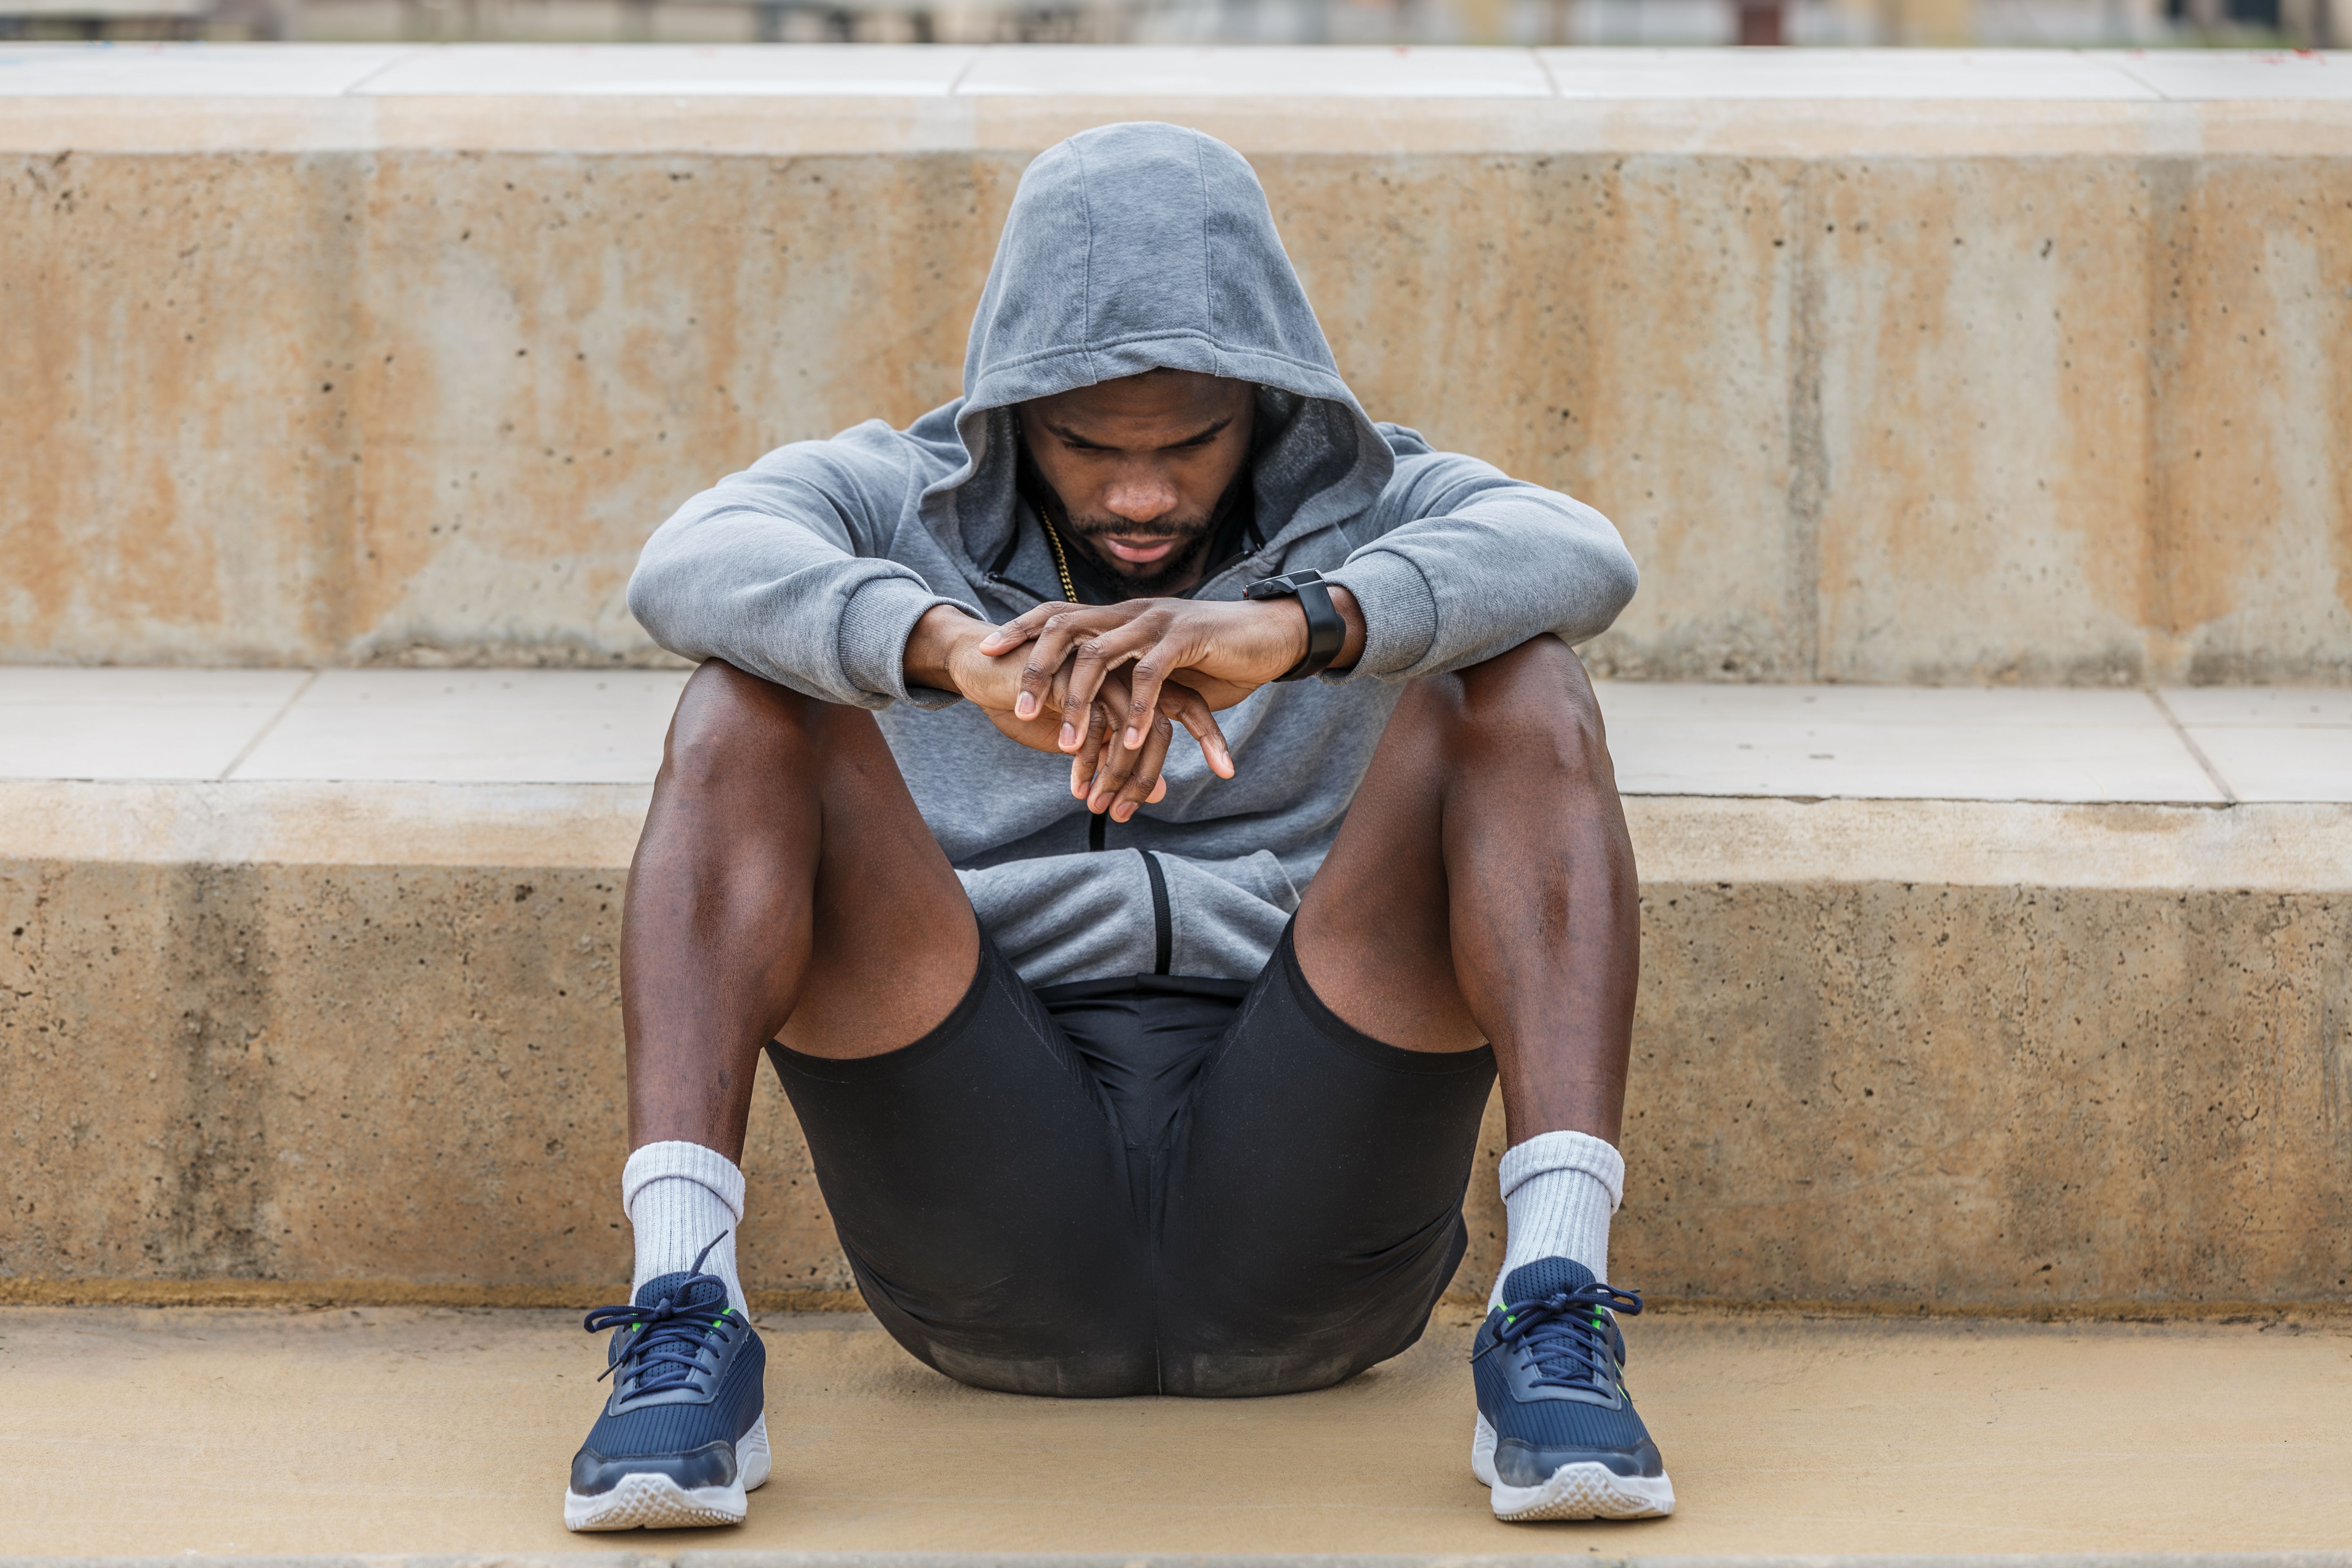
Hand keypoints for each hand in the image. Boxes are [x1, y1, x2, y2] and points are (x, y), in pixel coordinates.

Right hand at [904, 606, 1230, 813]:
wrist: (984, 666)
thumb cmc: (1037, 703)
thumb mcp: (1085, 737)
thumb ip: (1123, 757)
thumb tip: (1160, 793)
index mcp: (1138, 677)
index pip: (1187, 704)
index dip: (1210, 736)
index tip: (1228, 771)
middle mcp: (1126, 669)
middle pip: (1164, 723)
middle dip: (1148, 776)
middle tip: (1125, 815)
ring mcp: (1100, 669)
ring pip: (1127, 730)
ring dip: (1113, 775)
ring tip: (1095, 806)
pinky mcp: (1070, 675)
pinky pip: (1091, 725)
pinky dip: (1086, 758)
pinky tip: (1074, 782)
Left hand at [977, 590, 1363, 751]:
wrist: (1270, 634)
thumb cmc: (1212, 656)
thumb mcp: (1156, 666)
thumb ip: (1123, 678)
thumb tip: (1091, 704)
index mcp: (1118, 615)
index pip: (1056, 615)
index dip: (1019, 630)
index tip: (985, 652)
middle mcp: (1130, 612)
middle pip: (1066, 630)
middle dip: (1037, 670)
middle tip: (1020, 712)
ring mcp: (1157, 621)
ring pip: (1101, 655)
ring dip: (1081, 703)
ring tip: (1066, 745)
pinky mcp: (1187, 638)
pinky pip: (1152, 675)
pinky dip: (1138, 710)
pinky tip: (1130, 741)